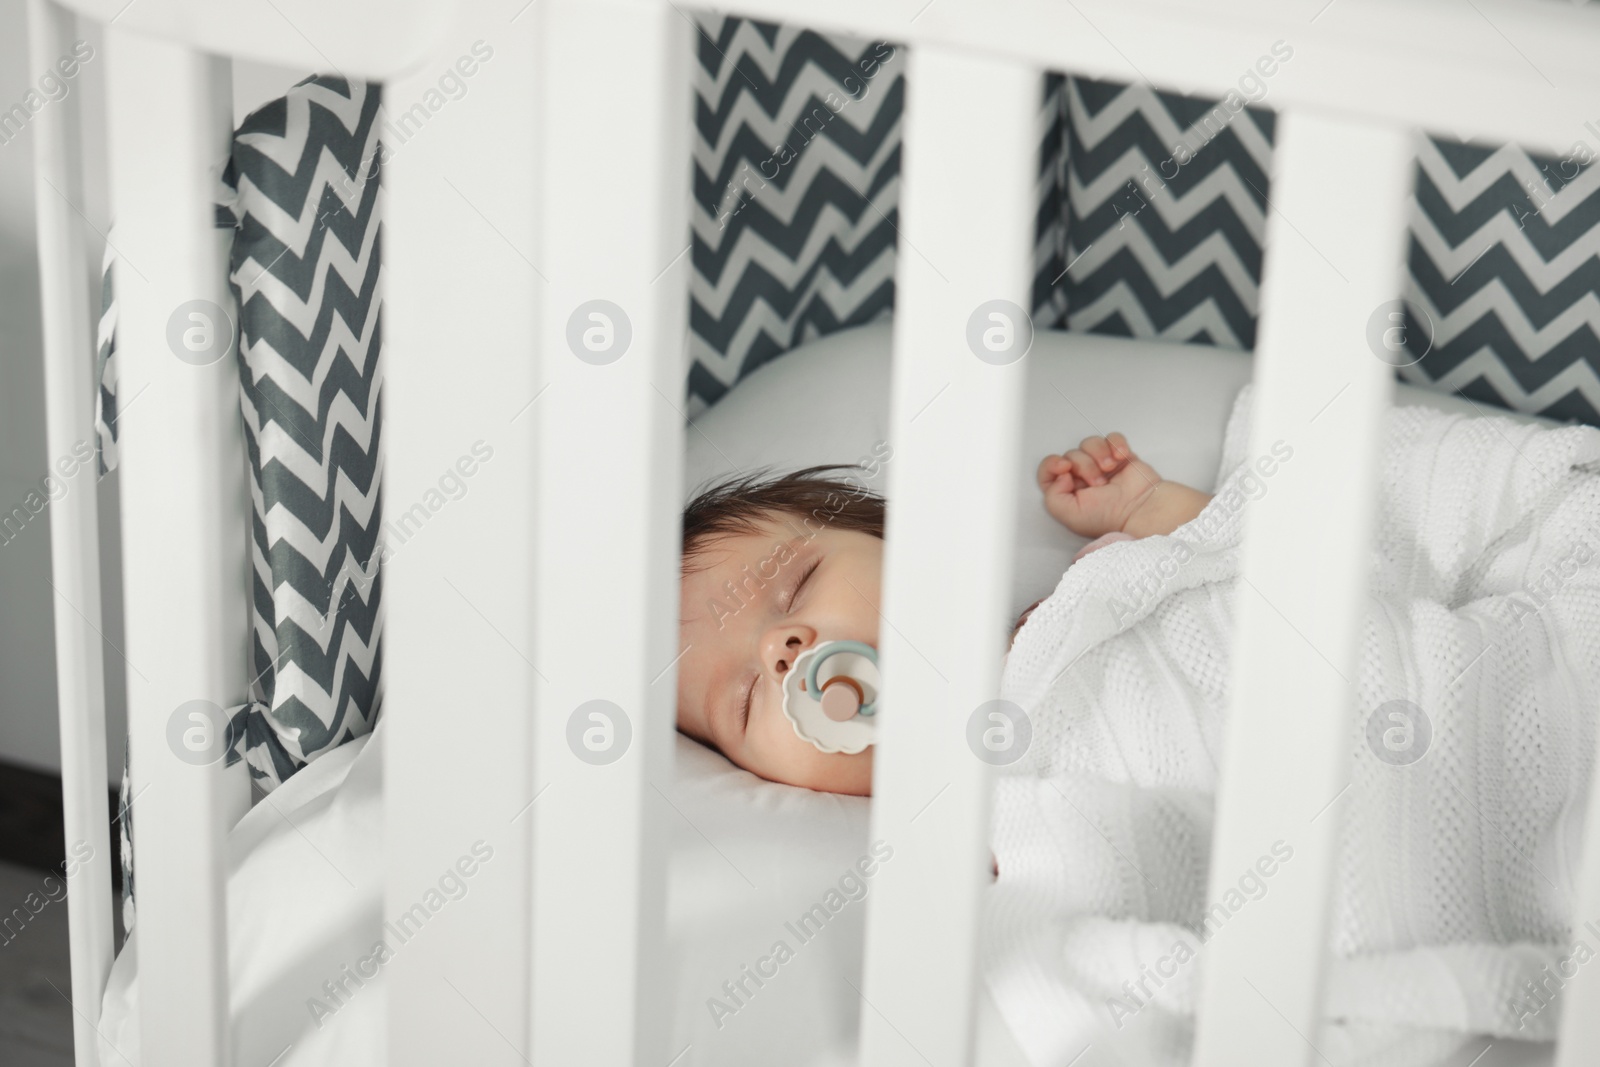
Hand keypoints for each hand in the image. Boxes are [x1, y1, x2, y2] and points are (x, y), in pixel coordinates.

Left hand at [1036, 432, 1161, 538]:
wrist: (1140, 510)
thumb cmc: (1108, 517)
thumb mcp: (1070, 515)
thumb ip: (1053, 496)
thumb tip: (1059, 476)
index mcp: (1067, 491)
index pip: (1048, 470)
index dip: (1052, 464)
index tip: (1064, 468)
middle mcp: (1082, 477)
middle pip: (1071, 454)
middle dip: (1084, 466)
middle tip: (1098, 483)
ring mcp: (1101, 465)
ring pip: (1089, 443)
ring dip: (1099, 454)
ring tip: (1110, 469)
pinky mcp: (1119, 456)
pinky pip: (1112, 438)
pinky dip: (1116, 444)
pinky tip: (1121, 458)